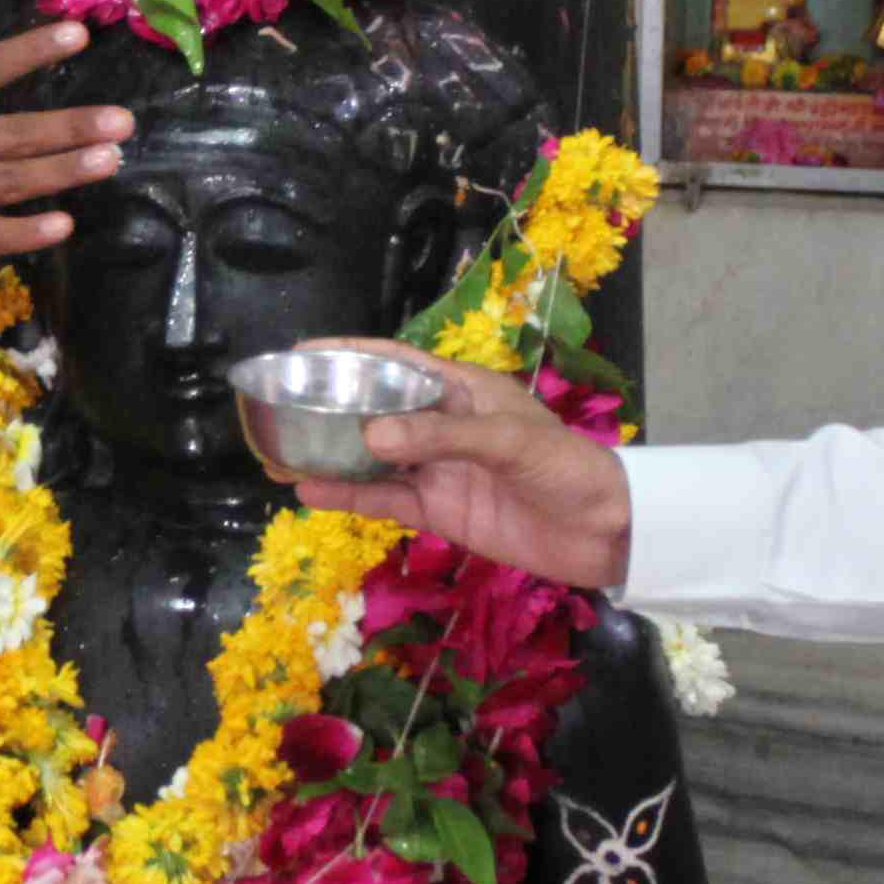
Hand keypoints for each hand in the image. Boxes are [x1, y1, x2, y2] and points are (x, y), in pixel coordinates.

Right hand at [278, 347, 632, 593]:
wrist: (605, 532)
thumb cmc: (566, 468)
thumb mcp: (509, 442)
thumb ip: (440, 437)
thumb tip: (371, 435)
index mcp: (463, 391)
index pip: (398, 364)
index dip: (352, 355)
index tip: (303, 351)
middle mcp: (443, 426)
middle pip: (376, 410)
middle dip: (331, 408)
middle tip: (279, 407)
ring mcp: (438, 470)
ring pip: (373, 458)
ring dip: (331, 456)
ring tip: (279, 453)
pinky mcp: (439, 511)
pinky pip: (385, 500)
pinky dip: (349, 496)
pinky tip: (310, 491)